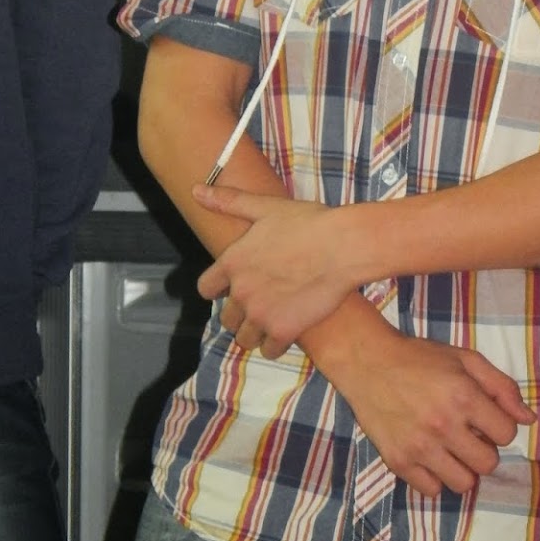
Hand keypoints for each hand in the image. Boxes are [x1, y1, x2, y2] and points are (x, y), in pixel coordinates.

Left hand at [194, 186, 354, 357]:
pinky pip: (269, 350)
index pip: (206, 289)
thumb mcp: (266, 207)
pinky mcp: (283, 330)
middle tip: (262, 304)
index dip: (219, 290)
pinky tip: (288, 331)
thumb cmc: (309, 223)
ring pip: (245, 338)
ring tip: (274, 321)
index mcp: (233, 262)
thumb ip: (229, 202)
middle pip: (227, 318)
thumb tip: (196, 190)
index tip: (233, 288)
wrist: (343, 246)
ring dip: (256, 332)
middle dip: (241, 314)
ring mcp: (261, 314)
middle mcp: (241, 291)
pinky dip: (276, 345)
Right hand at [311, 322, 536, 497]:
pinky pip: (432, 491)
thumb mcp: (467, 359)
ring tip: (451, 449)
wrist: (368, 362)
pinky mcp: (398, 461)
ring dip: (463, 468)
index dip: (500, 425)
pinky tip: (430, 456)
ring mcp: (419, 447)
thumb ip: (502, 388)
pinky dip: (435, 478)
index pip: (507, 434)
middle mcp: (444, 425)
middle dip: (484, 450)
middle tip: (468, 435)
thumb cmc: (421, 357)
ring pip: (464, 484)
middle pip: (488, 464)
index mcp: (464, 396)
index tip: (485, 418)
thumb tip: (529, 420)